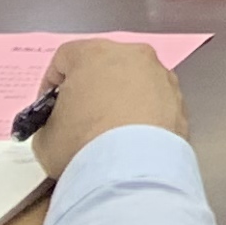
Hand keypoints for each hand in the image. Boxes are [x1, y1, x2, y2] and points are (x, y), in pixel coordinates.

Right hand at [26, 38, 187, 183]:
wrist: (131, 170)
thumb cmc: (81, 144)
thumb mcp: (45, 136)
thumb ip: (52, 118)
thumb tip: (62, 124)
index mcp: (96, 54)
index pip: (66, 56)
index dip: (51, 82)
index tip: (49, 106)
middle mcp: (134, 56)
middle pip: (104, 65)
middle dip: (89, 87)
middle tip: (77, 117)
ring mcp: (162, 76)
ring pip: (133, 82)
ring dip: (119, 99)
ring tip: (108, 132)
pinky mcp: (180, 100)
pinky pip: (154, 102)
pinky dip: (142, 115)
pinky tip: (131, 140)